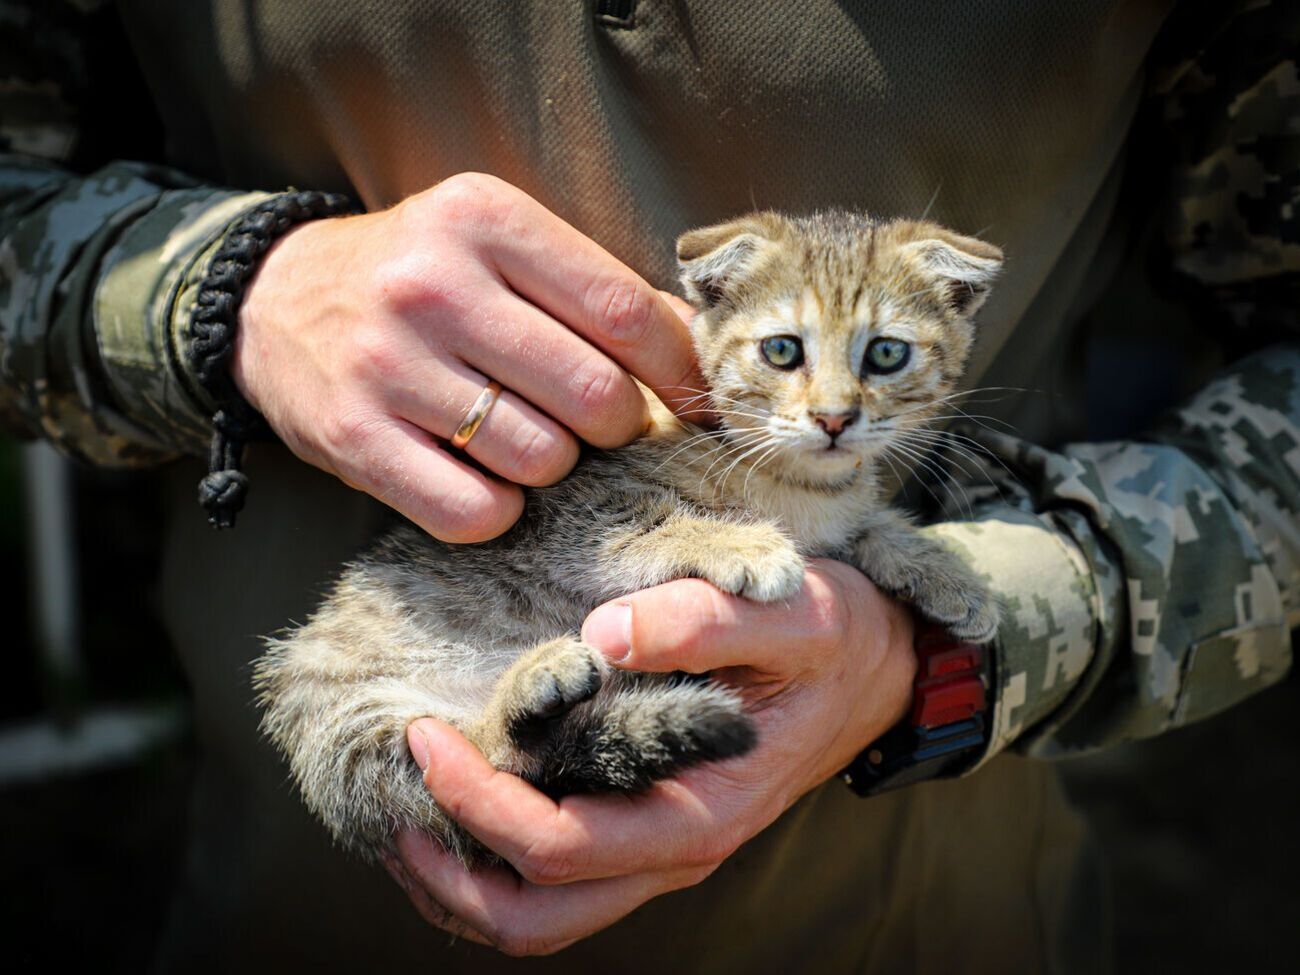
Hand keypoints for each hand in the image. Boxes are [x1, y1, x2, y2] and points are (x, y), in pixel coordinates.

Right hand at [233, 173, 704, 541]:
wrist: (272, 301)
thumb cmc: (420, 276)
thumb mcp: (499, 243)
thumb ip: (595, 286)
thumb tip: (697, 346)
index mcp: (484, 219)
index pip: (624, 311)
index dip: (678, 370)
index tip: (692, 399)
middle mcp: (434, 285)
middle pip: (593, 395)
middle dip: (618, 425)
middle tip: (598, 422)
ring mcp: (388, 364)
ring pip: (540, 458)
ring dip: (555, 465)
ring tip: (526, 437)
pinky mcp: (353, 437)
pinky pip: (475, 511)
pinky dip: (500, 508)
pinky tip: (485, 476)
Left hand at [389, 559, 916, 955]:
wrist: (879, 666)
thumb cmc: (832, 638)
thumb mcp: (787, 615)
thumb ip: (699, 621)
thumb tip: (600, 632)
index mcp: (701, 811)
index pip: (561, 848)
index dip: (478, 801)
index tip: (423, 735)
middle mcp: (675, 849)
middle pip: (536, 915)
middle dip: (448, 869)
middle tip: (394, 787)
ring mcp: (661, 846)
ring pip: (541, 916)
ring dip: (463, 879)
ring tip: (409, 806)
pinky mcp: (651, 826)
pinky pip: (561, 880)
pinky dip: (498, 858)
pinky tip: (466, 796)